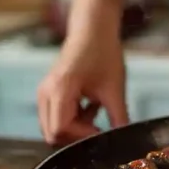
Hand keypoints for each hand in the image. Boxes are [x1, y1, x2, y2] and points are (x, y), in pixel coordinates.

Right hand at [37, 22, 129, 145]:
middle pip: (53, 133)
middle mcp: (45, 94)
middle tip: (99, 127)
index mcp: (59, 90)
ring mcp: (44, 93)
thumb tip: (124, 139)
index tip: (102, 133)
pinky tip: (91, 107)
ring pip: (54, 126)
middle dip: (77, 136)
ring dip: (75, 128)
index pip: (60, 130)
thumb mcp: (115, 89)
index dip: (82, 137)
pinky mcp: (49, 92)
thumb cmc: (103, 53)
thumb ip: (118, 118)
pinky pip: (56, 117)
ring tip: (97, 113)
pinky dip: (73, 119)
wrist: (94, 29)